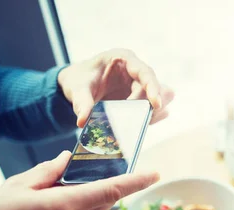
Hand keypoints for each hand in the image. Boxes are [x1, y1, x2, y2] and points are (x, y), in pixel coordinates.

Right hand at [0, 151, 158, 209]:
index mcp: (62, 206)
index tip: (155, 174)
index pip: (110, 190)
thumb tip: (69, 159)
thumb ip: (48, 171)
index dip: (136, 181)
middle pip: (104, 202)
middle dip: (99, 189)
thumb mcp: (17, 187)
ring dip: (84, 208)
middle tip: (79, 185)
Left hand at [57, 48, 174, 127]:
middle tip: (136, 121)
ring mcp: (140, 86)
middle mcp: (136, 72)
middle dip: (147, 106)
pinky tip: (137, 126)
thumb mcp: (76, 87)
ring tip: (134, 124)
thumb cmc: (79, 78)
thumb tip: (82, 121)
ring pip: (156, 101)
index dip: (153, 87)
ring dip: (150, 114)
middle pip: (153, 89)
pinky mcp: (141, 100)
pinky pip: (151, 111)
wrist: (78, 85)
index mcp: (124, 59)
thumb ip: (81, 102)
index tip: (156, 104)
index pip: (145, 72)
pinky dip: (147, 119)